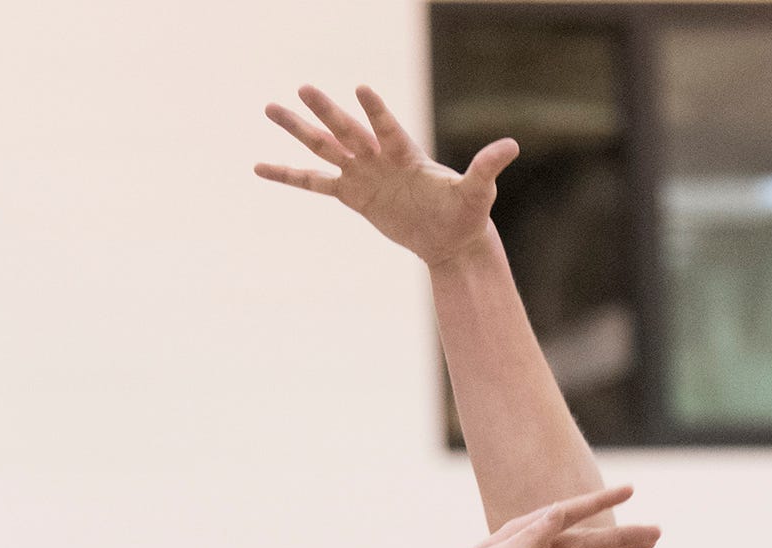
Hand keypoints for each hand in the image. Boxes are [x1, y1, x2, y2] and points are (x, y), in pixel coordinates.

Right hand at [258, 82, 512, 269]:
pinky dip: (289, 175)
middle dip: (326, 111)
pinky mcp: (352, 195)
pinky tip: (260, 166)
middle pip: (347, 130)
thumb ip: (487, 167)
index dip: (376, 111)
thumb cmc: (465, 213)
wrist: (450, 237)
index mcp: (405, 153)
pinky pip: (314, 184)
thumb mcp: (478, 192)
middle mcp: (379, 157)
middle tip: (302, 87)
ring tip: (270, 107)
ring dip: (298, 129)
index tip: (361, 89)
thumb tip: (511, 146)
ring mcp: (362, 173)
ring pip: (324, 147)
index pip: (387, 127)